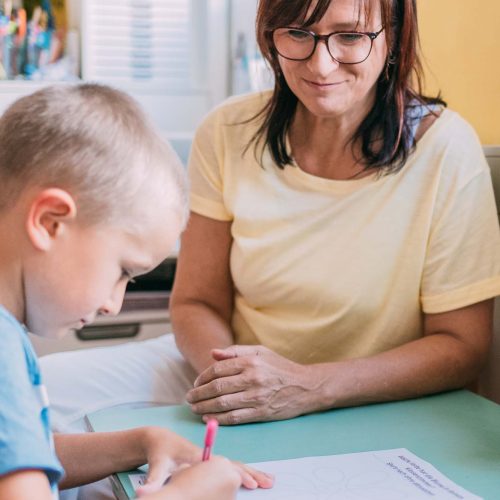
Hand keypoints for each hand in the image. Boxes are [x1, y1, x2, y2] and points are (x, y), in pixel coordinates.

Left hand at [137, 457, 273, 498]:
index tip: (251, 483)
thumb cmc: (159, 451)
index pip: (224, 466)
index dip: (238, 474)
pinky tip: (251, 478)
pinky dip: (242, 472)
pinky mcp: (208, 462)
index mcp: (200, 457)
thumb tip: (144, 494)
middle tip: (268, 482)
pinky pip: (229, 467)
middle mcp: (209, 457)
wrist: (158, 439)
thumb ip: (154, 479)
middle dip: (251, 473)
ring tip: (267, 480)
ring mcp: (210, 459)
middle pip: (234, 464)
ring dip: (251, 472)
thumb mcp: (156, 464)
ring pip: (235, 465)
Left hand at [186, 345, 317, 423]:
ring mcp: (257, 397)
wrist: (306, 386)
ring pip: (222, 404)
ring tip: (194, 408)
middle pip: (217, 387)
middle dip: (199, 394)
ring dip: (204, 407)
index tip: (195, 382)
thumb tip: (212, 353)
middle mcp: (252, 378)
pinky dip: (218, 418)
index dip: (203, 377)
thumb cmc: (280, 367)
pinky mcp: (261, 412)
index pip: (218, 369)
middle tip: (189, 398)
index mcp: (251, 361)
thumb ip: (235, 352)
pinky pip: (235, 417)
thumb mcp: (260, 352)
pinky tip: (209, 417)